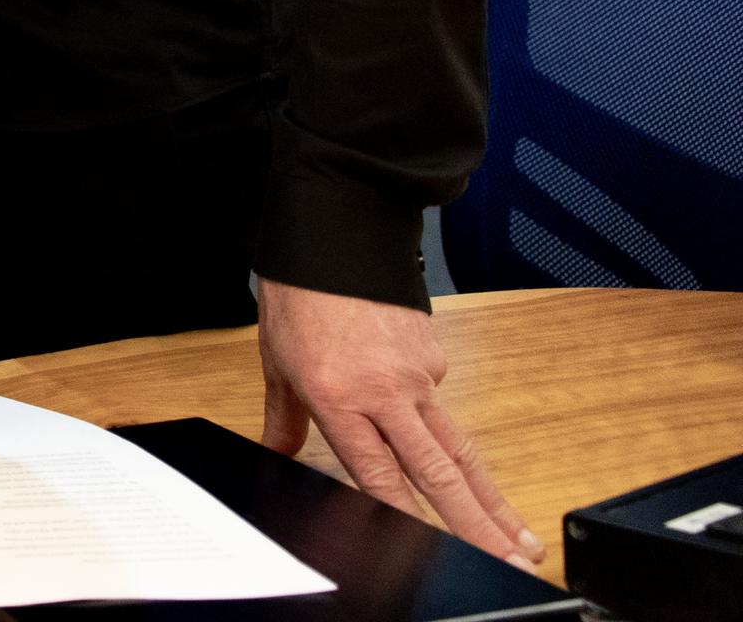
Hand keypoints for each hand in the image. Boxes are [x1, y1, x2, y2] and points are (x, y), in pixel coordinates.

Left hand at [258, 280, 539, 564]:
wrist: (335, 233)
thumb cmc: (299, 295)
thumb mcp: (276, 361)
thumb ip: (283, 417)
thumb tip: (275, 452)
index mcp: (339, 397)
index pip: (377, 472)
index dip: (407, 516)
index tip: (435, 553)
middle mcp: (385, 391)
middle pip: (440, 471)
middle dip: (479, 525)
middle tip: (511, 564)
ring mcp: (417, 374)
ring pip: (461, 448)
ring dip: (493, 500)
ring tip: (522, 543)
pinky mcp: (436, 357)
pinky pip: (440, 401)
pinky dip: (440, 421)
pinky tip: (419, 408)